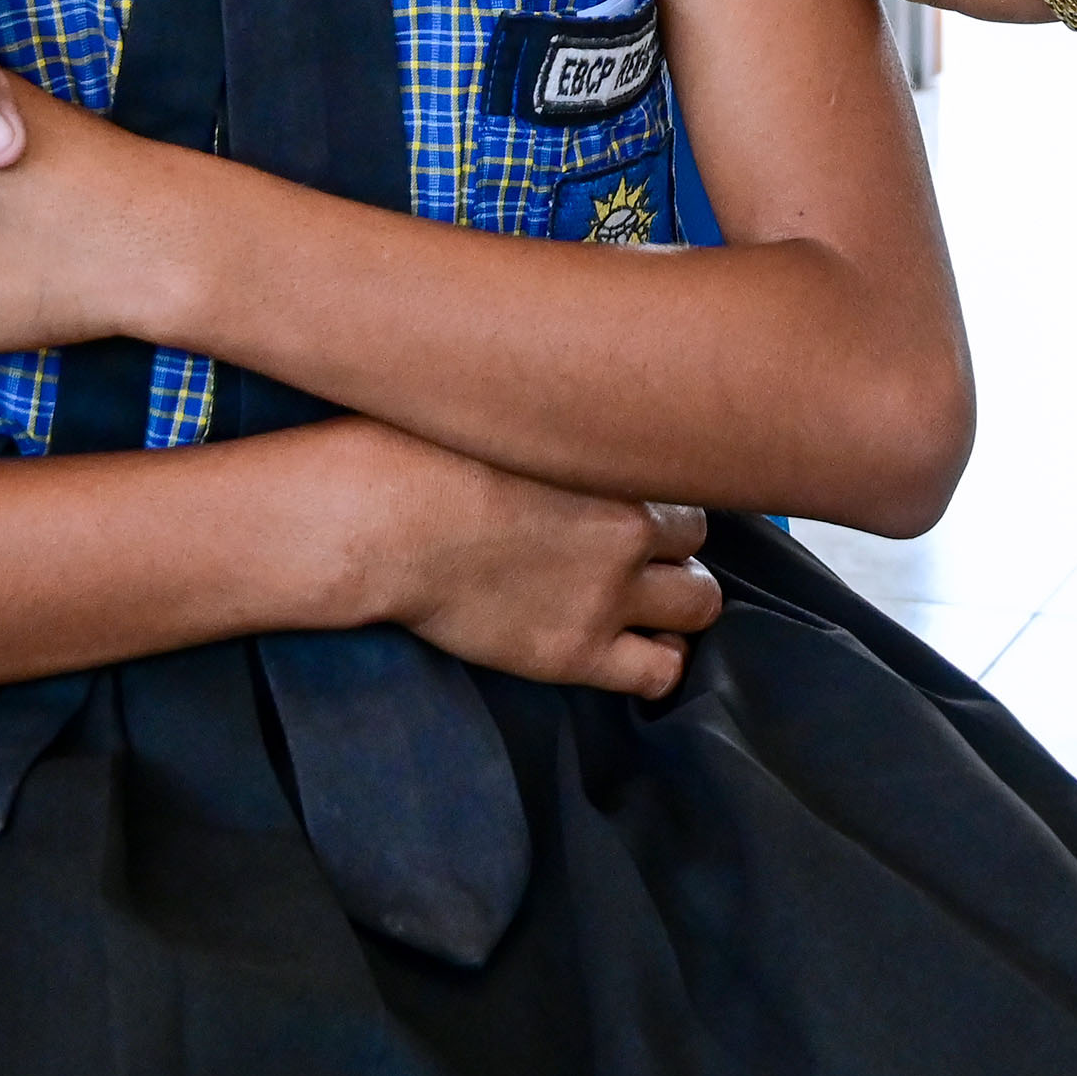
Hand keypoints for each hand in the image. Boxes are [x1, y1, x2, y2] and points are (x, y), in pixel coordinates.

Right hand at [316, 423, 725, 697]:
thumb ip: (549, 418)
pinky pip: (662, 671)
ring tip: (641, 600)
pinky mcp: (576, 651)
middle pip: (697, 535)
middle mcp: (629, 523)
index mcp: (614, 456)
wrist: (377, 523)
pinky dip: (660, 662)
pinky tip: (635, 648)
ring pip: (700, 602)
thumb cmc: (412, 451)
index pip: (682, 470)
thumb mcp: (496, 406)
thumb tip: (551, 404)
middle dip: (670, 541)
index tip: (631, 494)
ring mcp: (607, 592)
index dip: (655, 485)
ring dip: (677, 599)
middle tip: (629, 547)